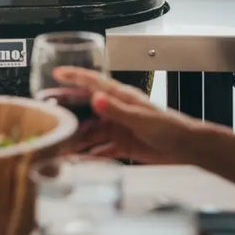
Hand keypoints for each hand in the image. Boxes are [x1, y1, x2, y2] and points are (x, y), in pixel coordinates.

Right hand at [53, 67, 196, 163]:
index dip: (74, 76)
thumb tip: (96, 98)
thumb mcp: (140, 118)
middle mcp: (116, 110)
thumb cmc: (169, 127)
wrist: (187, 147)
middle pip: (86, 108)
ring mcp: (118, 128)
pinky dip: (90, 155)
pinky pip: (101, 149)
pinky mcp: (123, 145)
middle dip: (67, 110)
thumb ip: (117, 110)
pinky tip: (79, 161)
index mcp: (121, 97)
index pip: (93, 82)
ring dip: (77, 139)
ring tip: (60, 145)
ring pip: (91, 132)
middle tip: (47, 113)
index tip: (57, 73)